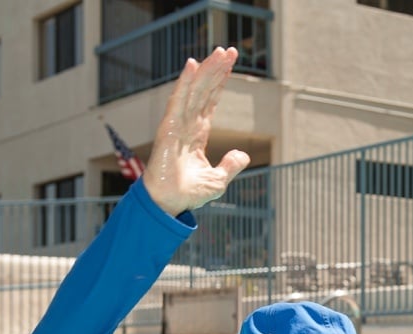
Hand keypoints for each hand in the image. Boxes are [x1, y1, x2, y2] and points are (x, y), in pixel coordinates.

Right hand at [143, 47, 250, 215]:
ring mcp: (176, 124)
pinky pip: (178, 100)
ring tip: (219, 52)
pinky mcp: (168, 128)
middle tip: (230, 50)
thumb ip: (231, 165)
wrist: (169, 204)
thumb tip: (244, 155)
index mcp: (196, 133)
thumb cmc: (188, 194)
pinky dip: (185, 82)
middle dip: (217, 70)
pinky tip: (193, 65)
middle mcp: (186, 124)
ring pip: (194, 90)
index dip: (219, 82)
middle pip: (204, 91)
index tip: (230, 63)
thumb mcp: (218, 180)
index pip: (209, 101)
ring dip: (206, 70)